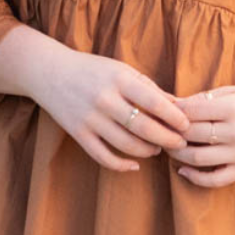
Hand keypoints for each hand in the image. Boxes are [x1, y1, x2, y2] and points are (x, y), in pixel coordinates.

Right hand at [30, 44, 190, 172]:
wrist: (49, 72)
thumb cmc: (93, 70)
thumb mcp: (122, 70)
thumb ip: (149, 88)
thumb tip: (180, 105)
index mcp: (119, 79)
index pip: (154, 101)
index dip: (174, 117)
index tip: (186, 126)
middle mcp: (104, 99)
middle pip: (143, 127)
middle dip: (166, 139)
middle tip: (179, 143)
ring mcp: (90, 118)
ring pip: (126, 145)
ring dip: (147, 151)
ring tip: (157, 149)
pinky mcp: (78, 134)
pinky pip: (103, 157)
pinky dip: (121, 165)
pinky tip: (135, 165)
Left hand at [171, 85, 234, 187]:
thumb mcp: (232, 92)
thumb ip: (204, 98)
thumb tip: (174, 105)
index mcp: (233, 108)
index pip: (191, 112)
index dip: (173, 112)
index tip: (164, 112)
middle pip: (191, 134)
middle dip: (171, 132)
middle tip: (162, 130)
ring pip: (197, 158)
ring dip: (177, 154)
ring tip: (170, 148)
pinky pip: (214, 179)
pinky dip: (194, 177)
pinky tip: (183, 169)